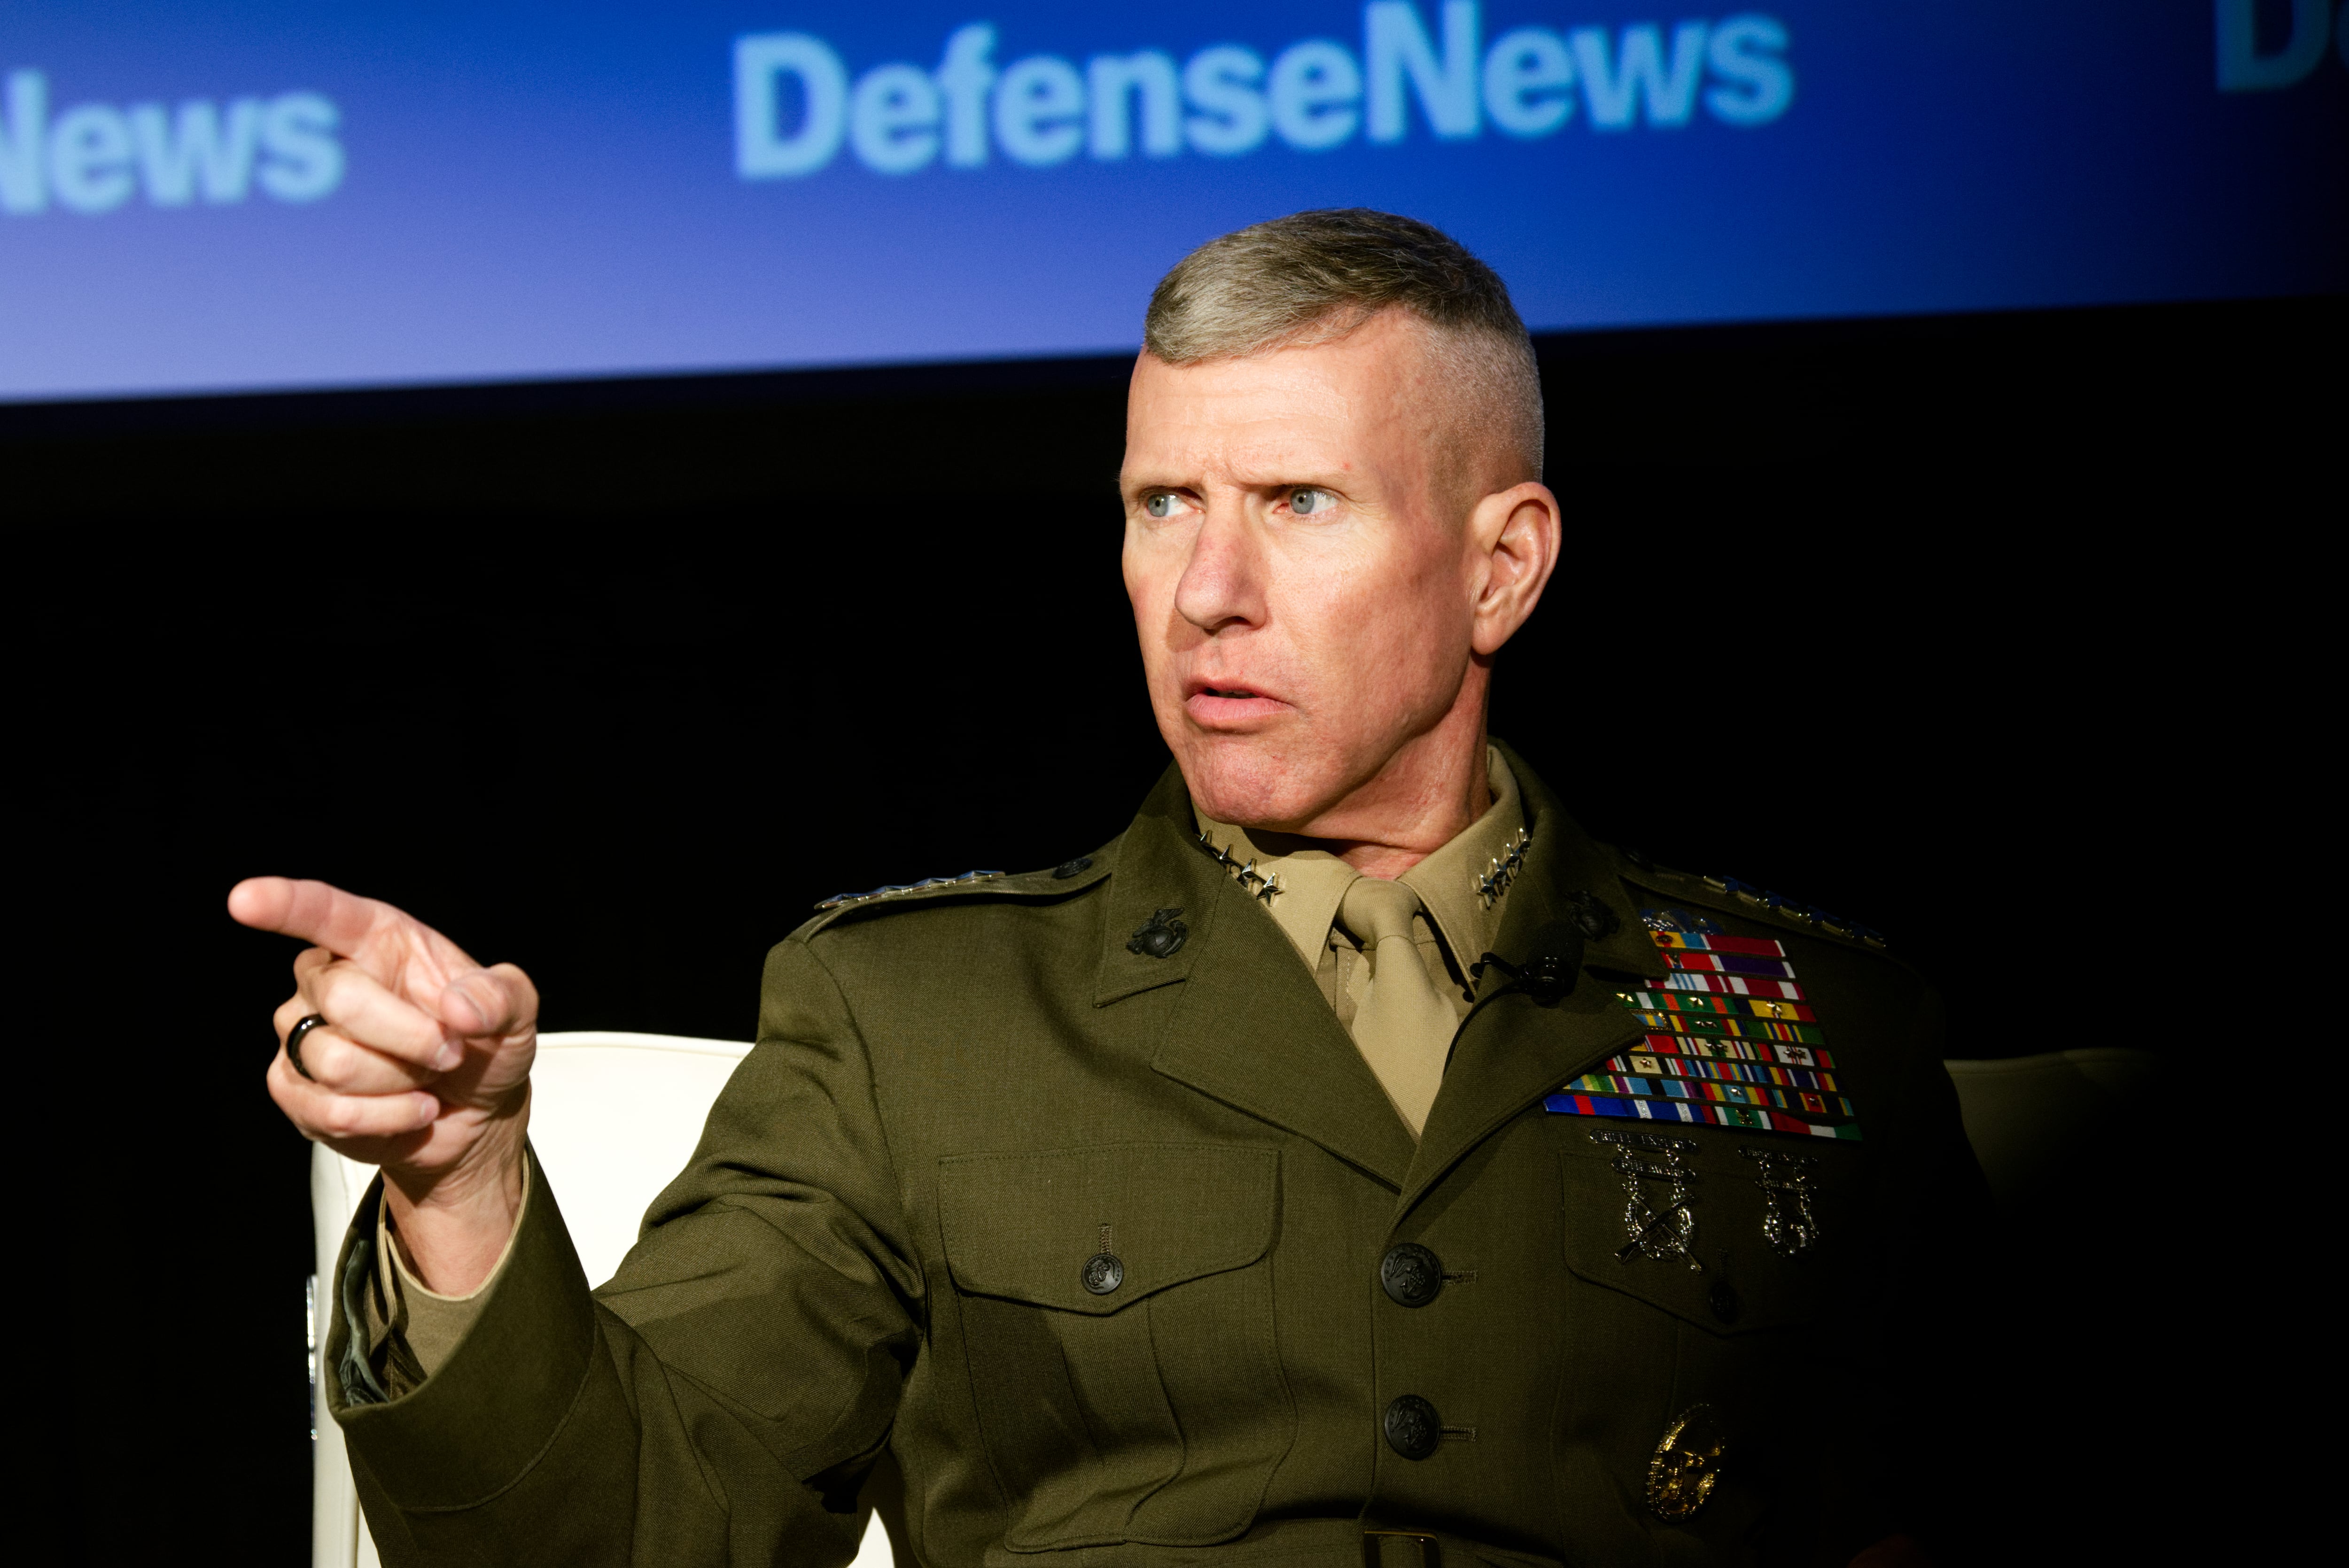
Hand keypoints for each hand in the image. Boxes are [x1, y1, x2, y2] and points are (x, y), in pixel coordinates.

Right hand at [231, 877, 536, 1292]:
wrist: (474, 1112)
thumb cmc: (485, 1045)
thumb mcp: (516, 1013)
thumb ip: (502, 997)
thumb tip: (460, 1006)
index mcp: (377, 941)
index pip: (324, 912)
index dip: (285, 903)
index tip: (247, 900)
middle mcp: (328, 980)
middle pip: (343, 1000)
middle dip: (412, 1037)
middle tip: (448, 1050)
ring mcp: (303, 1035)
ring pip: (335, 1062)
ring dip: (400, 1082)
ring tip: (422, 1078)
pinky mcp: (293, 1089)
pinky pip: (327, 1110)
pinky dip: (384, 1119)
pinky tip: (407, 1110)